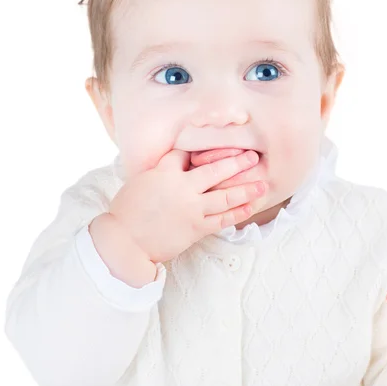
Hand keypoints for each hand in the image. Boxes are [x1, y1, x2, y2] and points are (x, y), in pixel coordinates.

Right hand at [103, 148, 266, 263]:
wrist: (124, 242)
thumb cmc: (127, 211)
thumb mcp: (141, 181)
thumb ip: (161, 171)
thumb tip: (176, 166)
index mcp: (165, 172)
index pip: (187, 153)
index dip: (202, 149)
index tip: (219, 143)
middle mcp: (182, 187)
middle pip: (216, 170)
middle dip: (236, 162)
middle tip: (253, 156)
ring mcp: (191, 208)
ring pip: (225, 196)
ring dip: (246, 189)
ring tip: (262, 184)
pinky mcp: (196, 228)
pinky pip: (222, 219)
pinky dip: (237, 213)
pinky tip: (250, 207)